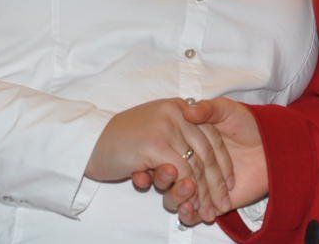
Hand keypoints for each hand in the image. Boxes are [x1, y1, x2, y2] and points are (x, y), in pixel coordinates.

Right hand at [87, 99, 233, 219]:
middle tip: (221, 205)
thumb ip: (176, 139)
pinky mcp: (155, 144)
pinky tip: (190, 206)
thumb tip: (199, 164)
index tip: (229, 183)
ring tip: (208, 211)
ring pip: (196, 164)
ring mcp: (166, 126)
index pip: (211, 136)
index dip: (223, 162)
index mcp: (178, 107)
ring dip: (204, 192)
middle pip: (207, 151)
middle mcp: (176, 112)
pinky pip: (181, 171)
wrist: (89, 142)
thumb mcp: (154, 131)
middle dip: (217, 182)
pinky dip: (187, 191)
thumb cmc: (120, 141)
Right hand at [155, 98, 265, 225]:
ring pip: (178, 195)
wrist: (275, 147)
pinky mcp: (211, 201)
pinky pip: (192, 212)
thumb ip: (208, 109)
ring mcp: (201, 183)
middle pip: (170, 175)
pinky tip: (190, 210)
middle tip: (163, 176)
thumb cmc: (249, 123)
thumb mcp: (226, 110)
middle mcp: (191, 163)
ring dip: (176, 197)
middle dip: (163, 179)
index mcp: (189, 141)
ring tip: (186, 192)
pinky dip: (188, 214)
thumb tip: (188, 111)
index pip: (169, 152)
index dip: (158, 157)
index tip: (145, 161)